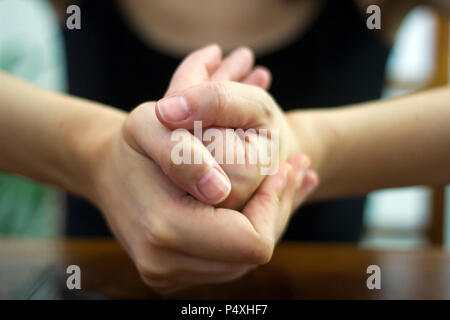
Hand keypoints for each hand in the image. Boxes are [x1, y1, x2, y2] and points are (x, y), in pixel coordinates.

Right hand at [86, 46, 316, 292]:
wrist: (107, 171)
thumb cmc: (133, 145)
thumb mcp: (150, 125)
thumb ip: (183, 155)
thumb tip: (220, 189)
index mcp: (163, 229)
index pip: (252, 240)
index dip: (273, 205)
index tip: (281, 169)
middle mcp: (164, 264)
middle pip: (253, 255)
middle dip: (275, 211)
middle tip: (292, 170)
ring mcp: (167, 274)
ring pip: (244, 261)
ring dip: (265, 220)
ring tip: (280, 180)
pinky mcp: (172, 275)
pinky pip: (228, 261)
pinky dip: (247, 230)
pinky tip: (258, 200)